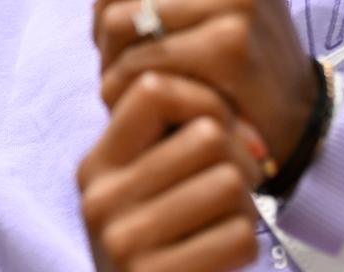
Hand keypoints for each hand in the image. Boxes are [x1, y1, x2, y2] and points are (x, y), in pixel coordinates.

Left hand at [25, 0, 319, 167]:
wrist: (291, 110)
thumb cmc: (232, 41)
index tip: (127, 1)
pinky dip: (129, 86)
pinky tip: (150, 94)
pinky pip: (138, 61)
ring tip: (136, 71)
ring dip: (112, 57)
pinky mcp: (228, 45)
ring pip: (118, 19)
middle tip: (128, 50)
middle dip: (105, 20)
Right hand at [76, 70, 263, 271]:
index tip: (221, 130)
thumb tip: (240, 120)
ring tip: (226, 222)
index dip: (204, 100)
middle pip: (207, 135)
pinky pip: (239, 236)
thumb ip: (178, 136)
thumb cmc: (167, 240)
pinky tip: (222, 257)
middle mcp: (100, 198)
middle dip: (240, 158)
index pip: (153, 89)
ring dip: (246, 205)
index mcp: (97, 164)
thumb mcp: (154, 181)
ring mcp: (123, 242)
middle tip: (235, 186)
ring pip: (229, 182)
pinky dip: (246, 246)